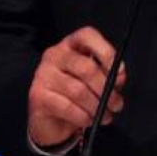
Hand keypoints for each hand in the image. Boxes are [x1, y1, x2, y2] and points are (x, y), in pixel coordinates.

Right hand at [27, 27, 125, 148]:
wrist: (50, 119)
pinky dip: (83, 117)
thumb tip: (118, 77)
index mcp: (70, 45)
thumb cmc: (75, 95)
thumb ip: (108, 76)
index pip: (87, 36)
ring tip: (106, 115)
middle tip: (116, 104)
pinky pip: (68, 107)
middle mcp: (54, 55)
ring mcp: (43, 74)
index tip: (119, 71)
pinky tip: (89, 120)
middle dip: (105, 89)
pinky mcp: (38, 95)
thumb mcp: (95, 82)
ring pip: (78, 91)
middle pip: (86, 67)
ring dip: (97, 107)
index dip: (105, 51)